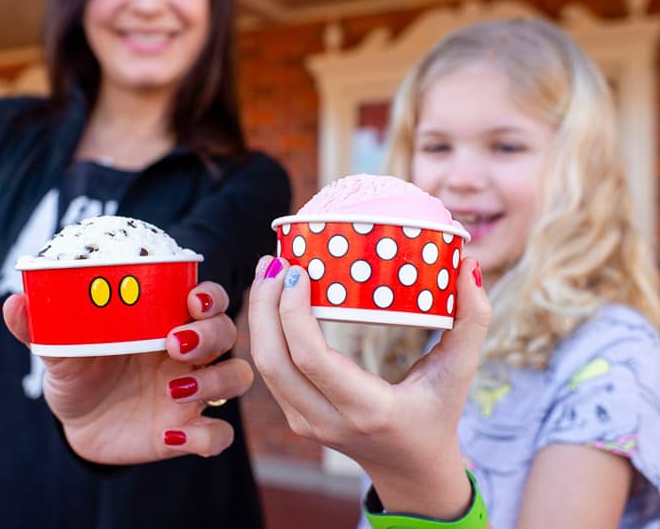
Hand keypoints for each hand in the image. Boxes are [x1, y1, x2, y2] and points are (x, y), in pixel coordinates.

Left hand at [3, 281, 251, 463]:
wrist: (77, 423)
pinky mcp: (190, 431)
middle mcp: (188, 353)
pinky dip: (207, 436)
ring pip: (236, 377)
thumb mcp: (58, 348)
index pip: (206, 299)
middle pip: (227, 333)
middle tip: (174, 342)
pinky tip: (171, 436)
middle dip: (212, 333)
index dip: (210, 295)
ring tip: (173, 390)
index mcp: (164, 322)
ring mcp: (193, 392)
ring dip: (216, 380)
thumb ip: (41, 326)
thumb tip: (15, 302)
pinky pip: (219, 434)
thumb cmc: (78, 372)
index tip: (191, 299)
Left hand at [248, 256, 490, 518]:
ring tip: (268, 272)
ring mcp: (305, 423)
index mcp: (367, 409)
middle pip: (273, 360)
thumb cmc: (437, 415)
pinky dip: (265, 333)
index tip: (297, 271)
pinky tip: (273, 301)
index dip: (293, 311)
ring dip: (259, 315)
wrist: (412, 470)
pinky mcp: (295, 418)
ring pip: (264, 366)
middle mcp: (327, 420)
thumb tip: (468, 265)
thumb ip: (472, 319)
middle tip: (274, 262)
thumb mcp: (460, 372)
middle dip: (265, 306)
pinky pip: (269, 372)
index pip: (311, 358)